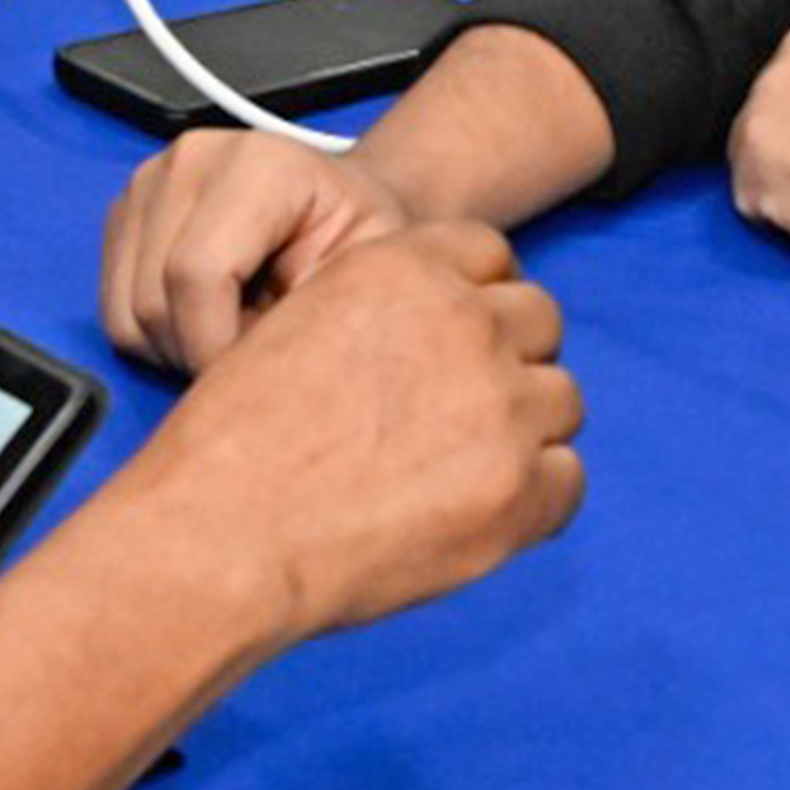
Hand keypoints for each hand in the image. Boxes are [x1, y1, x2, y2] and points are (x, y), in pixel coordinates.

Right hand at [100, 127, 417, 371]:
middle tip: (260, 350)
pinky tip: (207, 316)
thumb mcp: (371, 273)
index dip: (219, 347)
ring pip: (127, 315)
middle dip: (203, 354)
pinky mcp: (125, 213)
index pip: (197, 274)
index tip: (259, 374)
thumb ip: (318, 314)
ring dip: (178, 349)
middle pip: (154, 302)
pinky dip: (156, 336)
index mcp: (260, 164)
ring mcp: (149, 182)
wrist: (339, 206)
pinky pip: (114, 311)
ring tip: (238, 328)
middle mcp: (193, 160)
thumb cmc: (358, 240)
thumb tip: (261, 373)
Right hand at [123, 221, 581, 637]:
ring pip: (561, 399)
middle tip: (460, 411)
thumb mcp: (298, 325)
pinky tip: (477, 512)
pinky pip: (566, 479)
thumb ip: (377, 312)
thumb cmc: (237, 447)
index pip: (490, 255)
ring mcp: (498, 406)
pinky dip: (533, 499)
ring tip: (464, 468)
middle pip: (539, 320)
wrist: (223, 535)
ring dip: (524, 429)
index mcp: (401, 271)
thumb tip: (422, 341)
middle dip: (508, 359)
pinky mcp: (516, 490)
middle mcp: (462, 324)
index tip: (459, 336)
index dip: (477, 298)